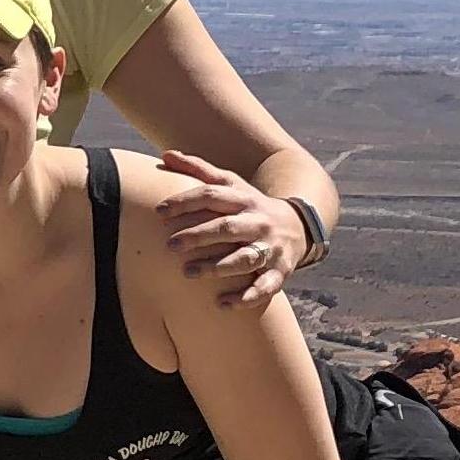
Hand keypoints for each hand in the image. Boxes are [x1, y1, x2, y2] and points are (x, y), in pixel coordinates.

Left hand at [158, 150, 308, 307]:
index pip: (213, 195)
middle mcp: (258, 222)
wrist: (300, 226)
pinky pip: (264, 287)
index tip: (159, 211)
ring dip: (217, 267)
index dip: (186, 201)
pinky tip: (222, 304)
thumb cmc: (251, 207)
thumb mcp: (232, 185)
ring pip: (244, 258)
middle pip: (228, 227)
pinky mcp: (280, 272)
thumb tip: (166, 155)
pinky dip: (245, 297)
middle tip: (170, 246)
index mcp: (244, 199)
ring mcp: (270, 248)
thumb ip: (199, 171)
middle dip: (199, 235)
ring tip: (188, 272)